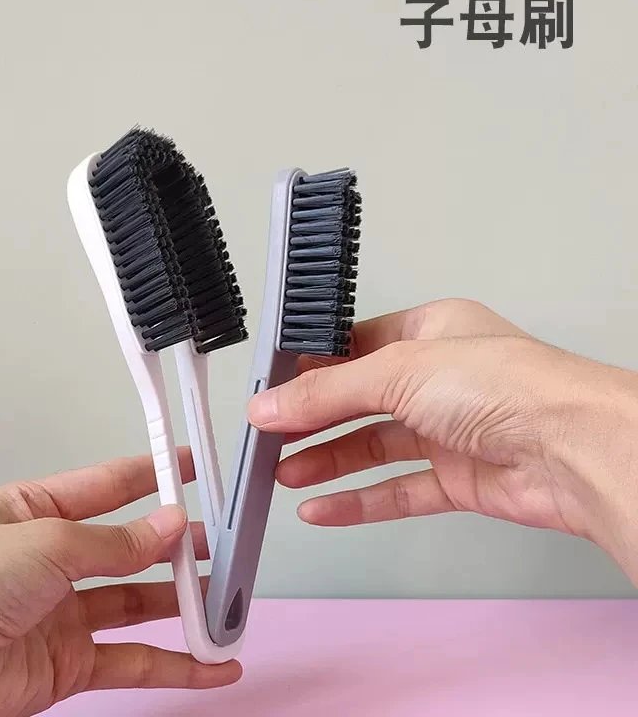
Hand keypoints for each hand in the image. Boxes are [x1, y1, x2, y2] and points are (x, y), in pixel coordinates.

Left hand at [0, 448, 240, 715]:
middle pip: (130, 548)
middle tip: (221, 542)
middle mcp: (52, 560)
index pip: (109, 485)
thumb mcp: (47, 542)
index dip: (153, 474)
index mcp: (37, 511)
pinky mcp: (68, 663)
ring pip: (138, 604)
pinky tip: (207, 662)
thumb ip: (116, 542)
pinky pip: (133, 659)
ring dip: (183, 604)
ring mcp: (62, 613)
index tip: (192, 466)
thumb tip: (168, 527)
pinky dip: (174, 663)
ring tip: (225, 600)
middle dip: (176, 545)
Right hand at [248, 299, 637, 583]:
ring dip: (327, 460)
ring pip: (374, 447)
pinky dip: (358, 500)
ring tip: (281, 473)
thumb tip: (269, 404)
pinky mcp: (458, 478)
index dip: (312, 368)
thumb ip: (327, 391)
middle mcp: (438, 378)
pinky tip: (321, 507)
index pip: (355, 347)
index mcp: (429, 331)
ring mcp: (448, 430)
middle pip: (360, 400)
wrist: (571, 449)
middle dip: (313, 419)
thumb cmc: (504, 384)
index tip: (271, 388)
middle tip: (267, 435)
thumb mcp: (398, 370)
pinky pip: (397, 490)